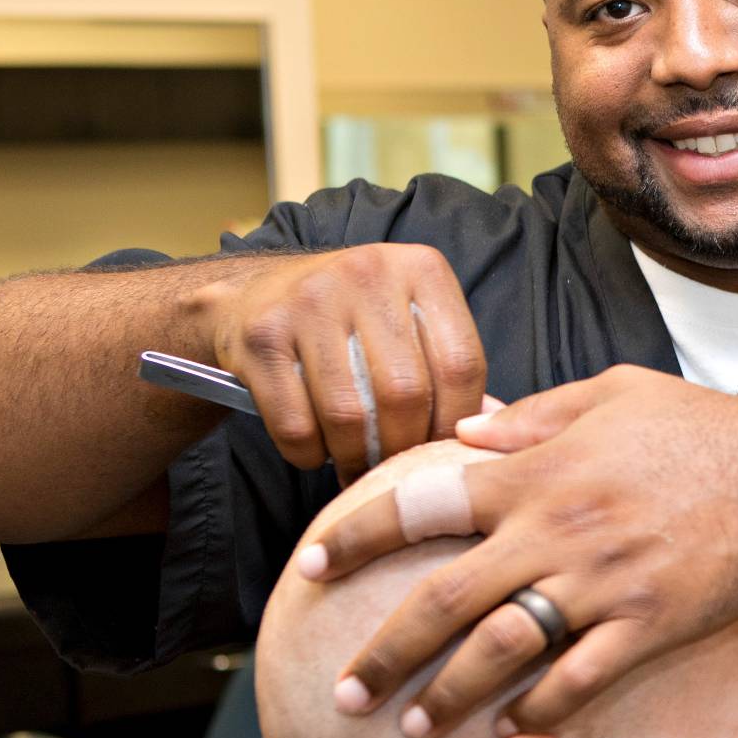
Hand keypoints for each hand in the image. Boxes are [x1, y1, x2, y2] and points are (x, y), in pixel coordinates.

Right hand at [183, 244, 486, 483]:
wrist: (254, 293)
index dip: (457, 422)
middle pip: (405, 393)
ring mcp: (309, 300)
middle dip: (402, 448)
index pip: (461, 363)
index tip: (442, 452)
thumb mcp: (408, 318)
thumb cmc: (350, 318)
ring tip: (358, 467)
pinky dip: (309, 455)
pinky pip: (296, 425)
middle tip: (394, 468)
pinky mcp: (261, 335)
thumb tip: (484, 431)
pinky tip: (316, 449)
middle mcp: (367, 273)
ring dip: (354, 458)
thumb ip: (446, 365)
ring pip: (348, 415)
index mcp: (421, 268)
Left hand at [297, 365, 737, 737]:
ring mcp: (602, 584)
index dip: (357, 535)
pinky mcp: (648, 626)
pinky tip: (509, 728)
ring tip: (411, 725)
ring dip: (447, 696)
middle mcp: (558, 530)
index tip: (310, 563)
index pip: (422, 501)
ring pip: (500, 652)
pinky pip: (577, 680)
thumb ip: (534, 414)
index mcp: (539, 470)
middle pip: (444, 600)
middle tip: (345, 689)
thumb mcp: (613, 391)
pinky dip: (537, 709)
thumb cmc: (702, 428)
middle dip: (383, 651)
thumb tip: (467, 433)